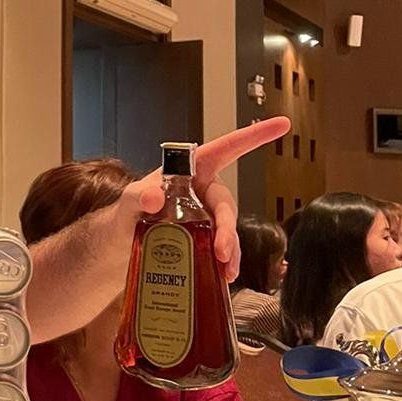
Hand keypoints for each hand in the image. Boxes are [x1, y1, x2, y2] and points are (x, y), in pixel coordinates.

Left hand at [122, 117, 289, 282]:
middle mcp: (202, 192)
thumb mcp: (127, 202)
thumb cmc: (126, 213)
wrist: (119, 244)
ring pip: (228, 229)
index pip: (225, 149)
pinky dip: (227, 263)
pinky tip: (225, 276)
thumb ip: (136, 196)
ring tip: (226, 270)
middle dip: (228, 227)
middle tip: (222, 250)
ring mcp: (205, 217)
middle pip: (225, 203)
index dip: (254, 136)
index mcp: (190, 171)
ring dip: (231, 249)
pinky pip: (223, 249)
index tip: (282, 124)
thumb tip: (153, 197)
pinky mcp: (204, 240)